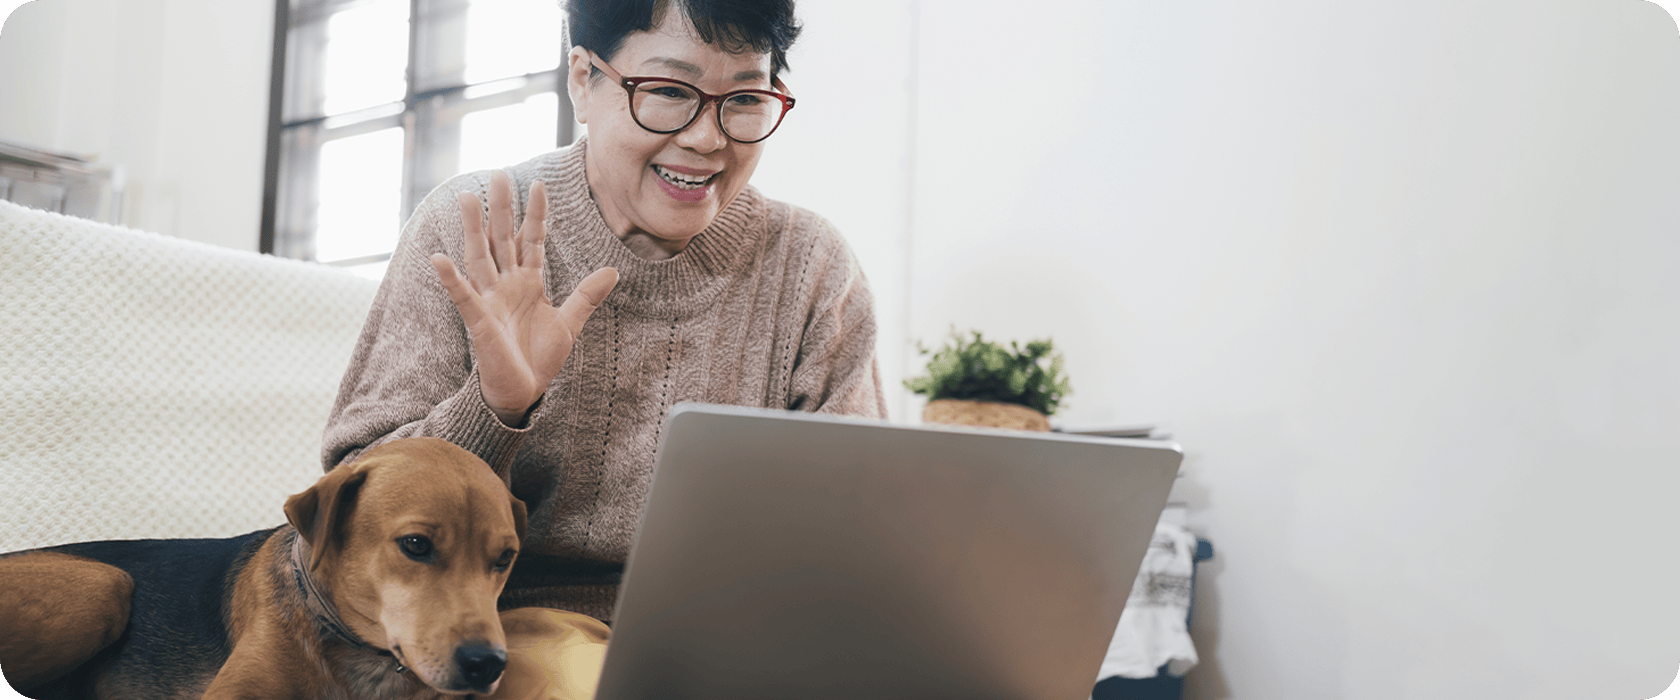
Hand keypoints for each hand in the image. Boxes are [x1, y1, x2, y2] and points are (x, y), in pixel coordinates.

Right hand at [431, 170, 618, 425]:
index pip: (531, 240)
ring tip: (467, 198)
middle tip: (499, 173)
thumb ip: (586, 296)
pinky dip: (451, 279)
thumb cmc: (539, 358)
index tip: (538, 184)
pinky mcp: (479, 322)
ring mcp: (490, 301)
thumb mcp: (569, 324)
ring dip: (472, 229)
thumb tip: (613, 271)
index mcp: (529, 283)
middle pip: (502, 239)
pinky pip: (463, 296)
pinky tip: (439, 258)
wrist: (524, 392)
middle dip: (501, 208)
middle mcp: (506, 285)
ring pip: (479, 257)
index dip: (535, 214)